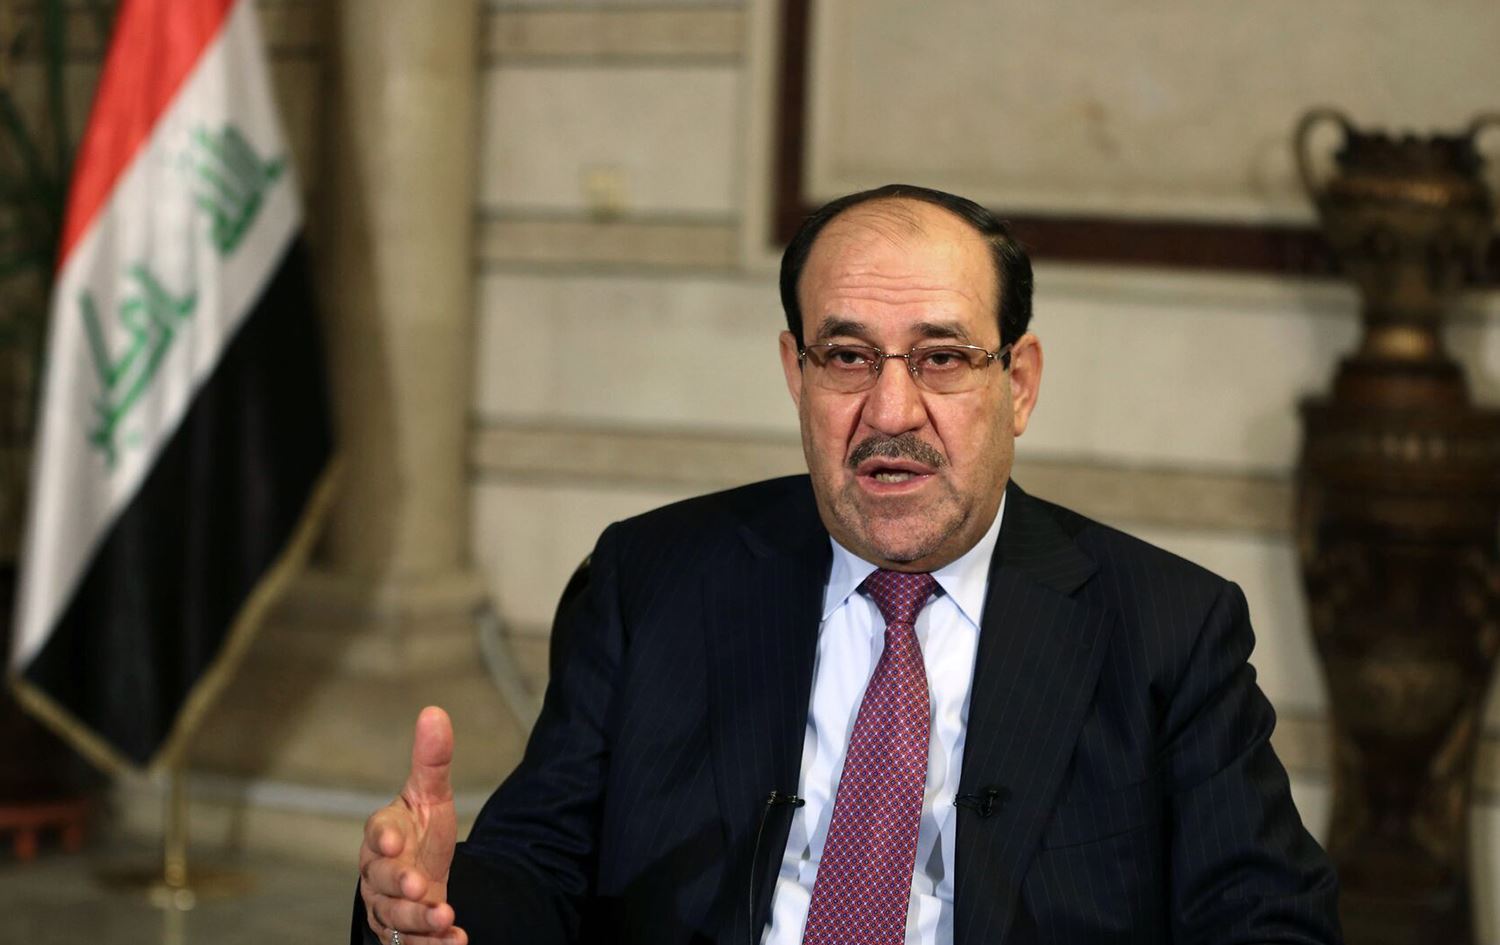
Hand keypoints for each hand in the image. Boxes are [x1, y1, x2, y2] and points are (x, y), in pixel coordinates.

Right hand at [360, 706, 464, 944]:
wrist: (421, 874)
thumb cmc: (419, 831)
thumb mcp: (431, 796)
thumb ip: (432, 761)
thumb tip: (434, 711)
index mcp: (384, 834)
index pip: (377, 832)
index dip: (383, 838)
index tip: (395, 842)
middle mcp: (378, 873)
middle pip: (381, 880)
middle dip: (399, 885)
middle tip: (418, 886)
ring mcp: (388, 906)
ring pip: (394, 916)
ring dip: (419, 919)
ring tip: (445, 916)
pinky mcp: (403, 933)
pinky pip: (413, 943)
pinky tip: (457, 941)